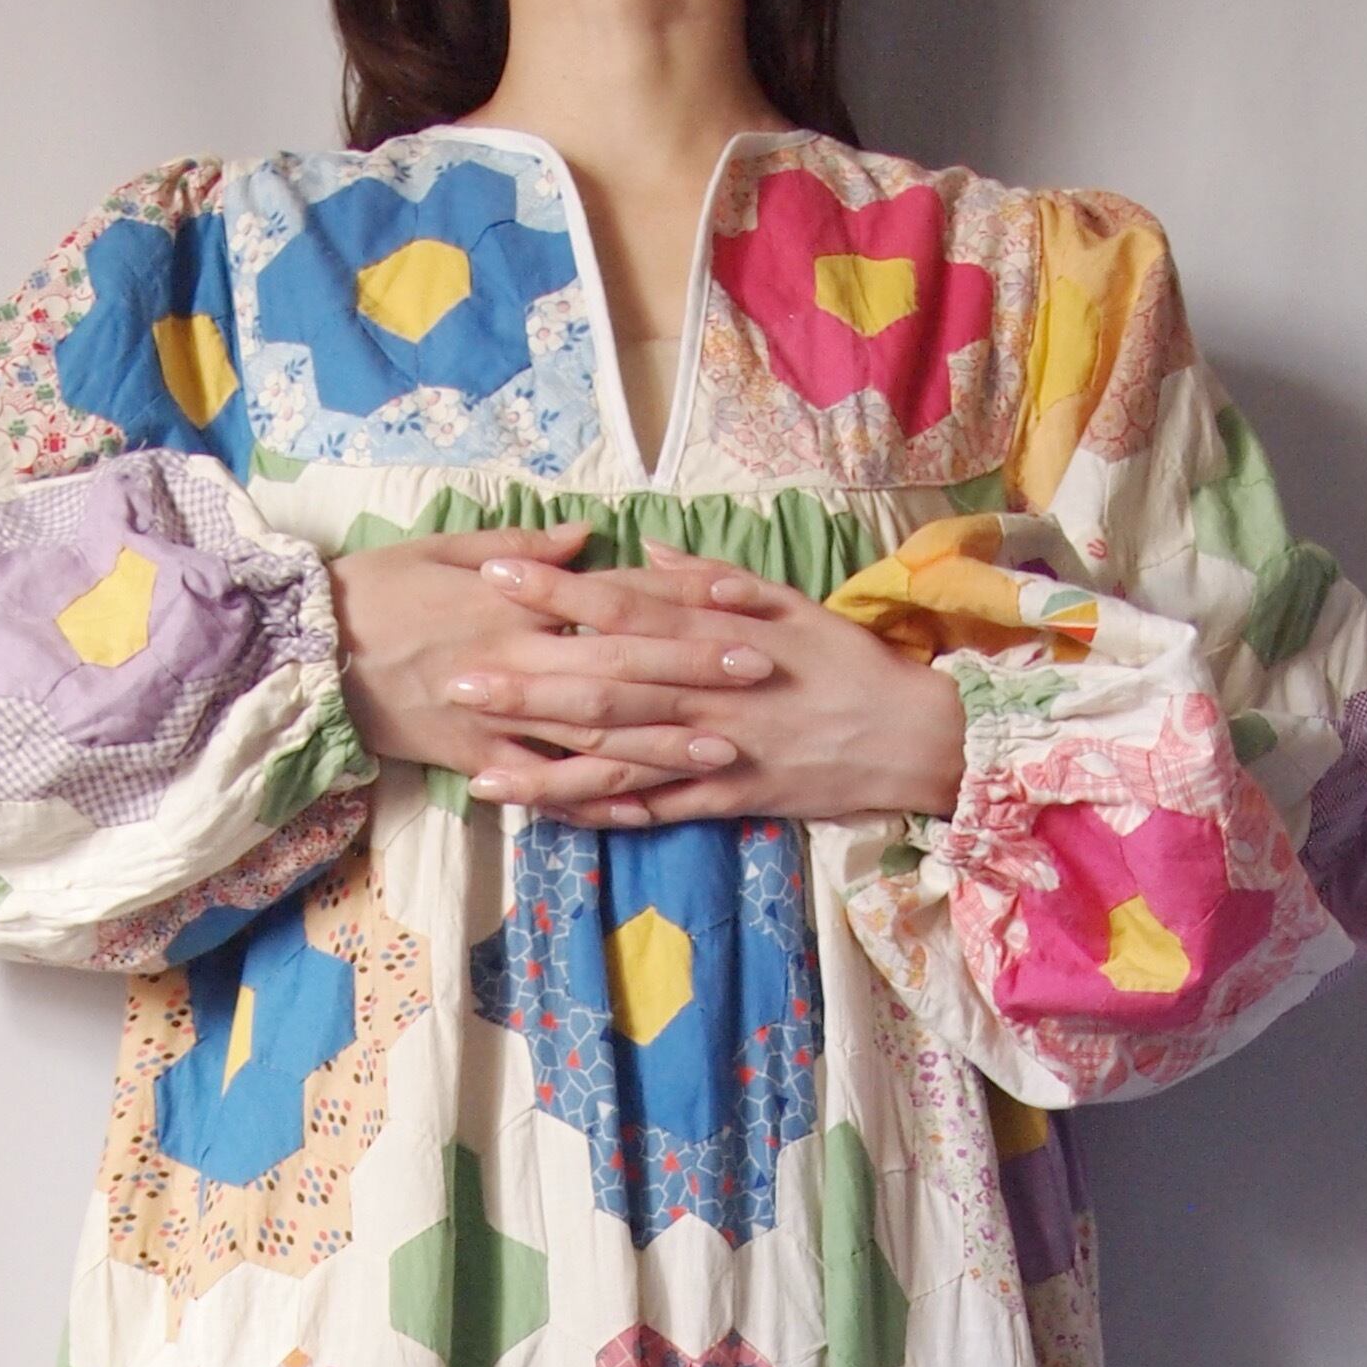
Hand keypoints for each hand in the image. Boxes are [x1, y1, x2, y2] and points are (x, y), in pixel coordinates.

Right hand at [326, 524, 760, 799]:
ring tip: (721, 752)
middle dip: (692, 676)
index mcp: (515, 600)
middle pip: (620, 670)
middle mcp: (517, 659)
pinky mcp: (473, 758)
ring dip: (660, 746)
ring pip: (593, 736)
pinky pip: (543, 787)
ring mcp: (498, 716)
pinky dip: (592, 801)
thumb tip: (589, 537)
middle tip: (755, 680)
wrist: (303, 651)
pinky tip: (643, 811)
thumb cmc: (375, 589)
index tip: (736, 606)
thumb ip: (524, 545)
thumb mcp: (446, 546)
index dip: (679, 605)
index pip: (614, 601)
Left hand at [450, 543, 967, 827]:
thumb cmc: (847, 663)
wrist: (912, 737)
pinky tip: (550, 817)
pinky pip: (655, 811)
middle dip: (525, 683)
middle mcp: (708, 694)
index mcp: (718, 636)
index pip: (623, 609)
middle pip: (602, 687)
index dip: (557, 592)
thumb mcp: (788, 603)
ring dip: (545, 765)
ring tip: (478, 768)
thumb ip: (712, 579)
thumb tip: (646, 548)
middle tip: (453, 676)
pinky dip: (603, 815)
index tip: (497, 574)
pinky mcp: (728, 800)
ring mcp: (716, 752)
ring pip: (618, 759)